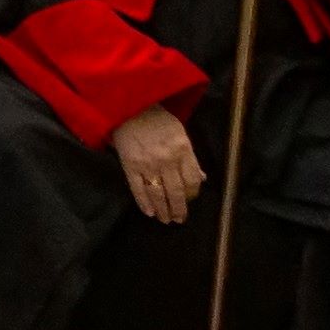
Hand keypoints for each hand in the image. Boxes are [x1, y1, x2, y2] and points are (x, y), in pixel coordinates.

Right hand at [114, 107, 205, 224]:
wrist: (129, 108)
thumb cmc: (157, 119)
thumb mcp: (180, 133)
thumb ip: (190, 157)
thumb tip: (201, 178)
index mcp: (182, 149)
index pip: (192, 179)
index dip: (193, 194)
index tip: (191, 200)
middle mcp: (166, 159)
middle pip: (176, 191)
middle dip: (179, 208)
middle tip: (180, 220)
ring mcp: (147, 164)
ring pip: (158, 194)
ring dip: (163, 210)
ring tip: (166, 220)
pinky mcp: (130, 165)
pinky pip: (138, 188)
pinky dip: (143, 203)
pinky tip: (149, 212)